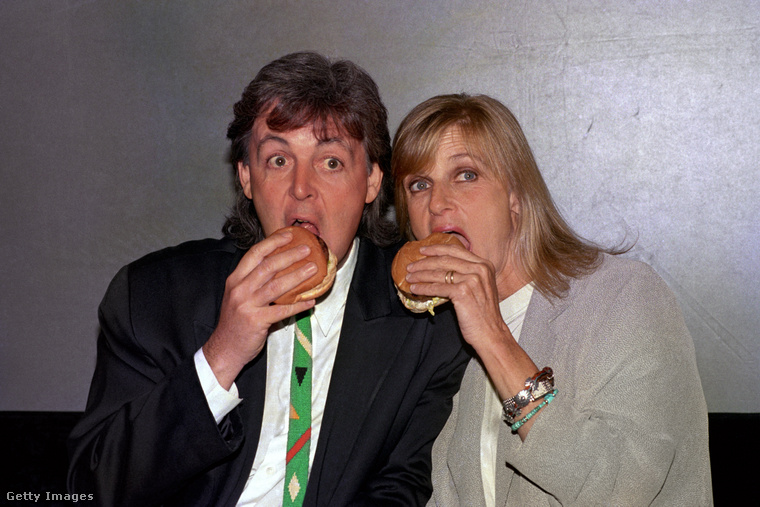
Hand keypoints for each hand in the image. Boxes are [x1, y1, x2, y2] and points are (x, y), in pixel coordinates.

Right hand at [203, 229, 316, 388]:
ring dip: (297, 276)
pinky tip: (311, 301)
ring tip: (313, 269)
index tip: (289, 235)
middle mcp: (239, 289)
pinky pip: (282, 310)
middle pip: (268, 266)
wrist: (225, 349)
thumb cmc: (235, 321)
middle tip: (306, 249)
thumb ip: (254, 282)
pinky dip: (298, 305)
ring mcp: (247, 305)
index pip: (254, 254)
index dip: (273, 242)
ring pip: (276, 286)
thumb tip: (281, 267)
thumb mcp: (238, 296)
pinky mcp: (256, 321)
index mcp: (235, 280)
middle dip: (289, 255)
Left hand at [405, 243, 507, 351]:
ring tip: (409, 277)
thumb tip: (442, 267)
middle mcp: (479, 269)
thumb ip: (468, 274)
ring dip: (420, 275)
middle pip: (445, 260)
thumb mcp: (481, 286)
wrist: (491, 333)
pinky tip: (415, 289)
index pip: (456, 250)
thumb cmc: (483, 313)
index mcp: (484, 265)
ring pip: (439, 273)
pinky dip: (424, 288)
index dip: (436, 249)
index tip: (423, 250)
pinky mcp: (463, 292)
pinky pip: (437, 287)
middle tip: (411, 265)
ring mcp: (472, 280)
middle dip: (424, 262)